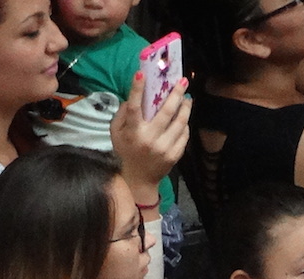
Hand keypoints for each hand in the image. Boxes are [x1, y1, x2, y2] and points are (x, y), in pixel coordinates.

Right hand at [110, 74, 190, 196]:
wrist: (138, 180)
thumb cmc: (126, 152)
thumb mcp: (116, 134)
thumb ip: (122, 115)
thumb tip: (132, 96)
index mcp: (133, 132)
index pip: (134, 107)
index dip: (137, 90)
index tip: (141, 73)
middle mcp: (149, 139)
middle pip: (166, 111)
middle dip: (176, 93)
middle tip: (182, 81)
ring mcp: (164, 148)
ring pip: (180, 122)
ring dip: (185, 107)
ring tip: (187, 98)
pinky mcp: (174, 155)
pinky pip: (184, 135)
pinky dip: (184, 125)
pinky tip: (183, 119)